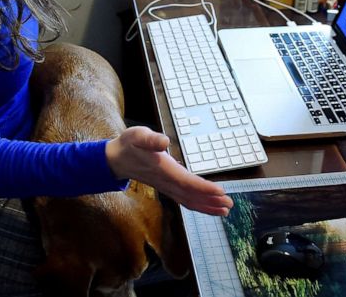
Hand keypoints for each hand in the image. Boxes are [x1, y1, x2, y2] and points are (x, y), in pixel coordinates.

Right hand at [105, 126, 232, 216]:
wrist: (116, 160)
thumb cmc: (129, 145)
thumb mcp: (137, 135)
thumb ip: (150, 139)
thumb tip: (163, 141)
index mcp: (162, 169)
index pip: (186, 182)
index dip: (203, 188)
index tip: (220, 191)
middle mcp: (166, 182)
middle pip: (191, 195)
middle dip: (211, 201)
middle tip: (229, 204)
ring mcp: (166, 187)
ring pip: (188, 200)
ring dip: (207, 206)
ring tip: (224, 210)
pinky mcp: (167, 187)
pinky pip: (184, 199)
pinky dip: (198, 204)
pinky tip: (209, 206)